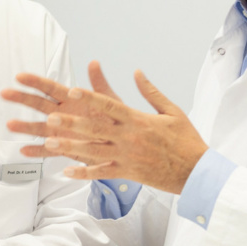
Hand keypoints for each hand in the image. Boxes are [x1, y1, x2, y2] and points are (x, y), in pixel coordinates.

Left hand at [1, 60, 207, 193]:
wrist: (197, 171)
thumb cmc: (186, 139)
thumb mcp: (171, 110)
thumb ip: (150, 91)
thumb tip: (137, 72)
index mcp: (138, 120)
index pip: (109, 105)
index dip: (90, 97)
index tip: (72, 89)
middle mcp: (129, 138)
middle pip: (95, 129)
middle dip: (72, 123)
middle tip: (51, 117)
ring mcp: (126, 156)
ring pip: (93, 151)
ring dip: (70, 147)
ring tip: (49, 143)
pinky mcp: (127, 173)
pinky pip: (102, 173)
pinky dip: (84, 173)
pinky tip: (66, 172)